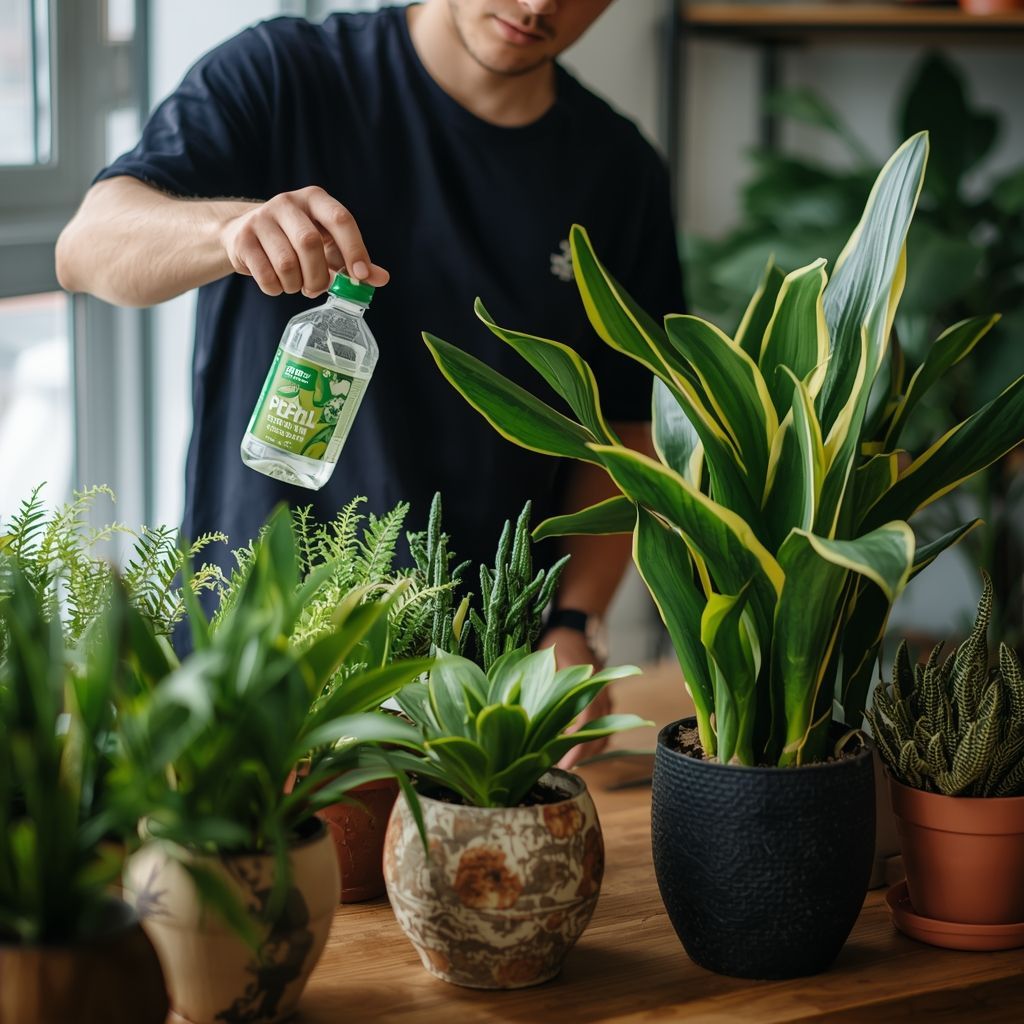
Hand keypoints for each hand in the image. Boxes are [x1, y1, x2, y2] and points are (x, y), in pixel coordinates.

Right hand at [220, 186, 389, 297]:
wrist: (243, 234)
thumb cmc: (294, 240)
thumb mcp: (327, 245)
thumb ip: (353, 260)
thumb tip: (380, 278)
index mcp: (314, 199)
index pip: (340, 219)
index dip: (354, 249)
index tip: (361, 275)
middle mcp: (287, 202)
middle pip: (310, 244)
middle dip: (319, 276)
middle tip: (317, 288)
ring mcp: (261, 219)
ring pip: (287, 263)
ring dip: (296, 284)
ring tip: (297, 285)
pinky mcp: (242, 239)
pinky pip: (266, 275)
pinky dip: (277, 288)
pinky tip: (278, 284)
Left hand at [538, 626, 612, 769]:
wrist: (575, 628)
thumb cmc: (557, 643)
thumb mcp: (543, 659)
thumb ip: (536, 682)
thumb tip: (515, 709)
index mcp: (589, 685)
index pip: (588, 723)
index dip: (577, 748)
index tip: (564, 765)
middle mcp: (603, 694)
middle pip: (600, 734)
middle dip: (582, 756)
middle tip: (561, 770)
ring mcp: (607, 697)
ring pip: (605, 732)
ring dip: (588, 750)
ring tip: (566, 762)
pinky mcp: (604, 699)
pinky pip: (605, 725)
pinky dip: (592, 739)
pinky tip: (574, 746)